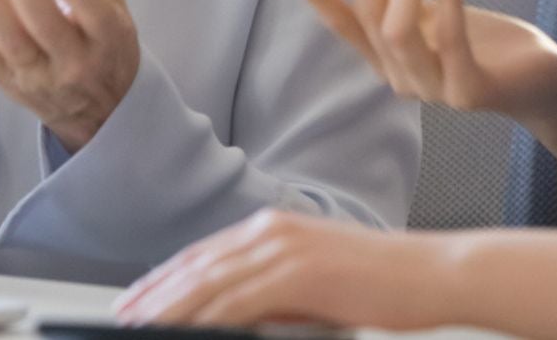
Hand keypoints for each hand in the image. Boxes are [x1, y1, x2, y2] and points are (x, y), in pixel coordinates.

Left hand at [116, 209, 457, 329]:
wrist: (435, 273)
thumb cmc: (385, 283)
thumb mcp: (317, 283)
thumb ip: (275, 292)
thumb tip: (236, 316)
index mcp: (275, 226)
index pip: (205, 256)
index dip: (165, 279)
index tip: (137, 301)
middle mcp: (272, 229)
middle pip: (196, 266)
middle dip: (153, 295)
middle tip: (122, 317)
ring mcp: (284, 247)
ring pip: (207, 283)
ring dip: (167, 308)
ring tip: (139, 327)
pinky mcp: (297, 271)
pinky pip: (237, 300)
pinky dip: (204, 317)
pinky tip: (184, 330)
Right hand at [287, 0, 556, 125]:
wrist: (542, 83)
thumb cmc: (486, 46)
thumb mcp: (434, 16)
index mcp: (390, 61)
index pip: (347, 27)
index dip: (321, 0)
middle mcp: (404, 79)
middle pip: (370, 19)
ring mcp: (434, 90)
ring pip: (400, 31)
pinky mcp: (469, 92)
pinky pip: (451, 41)